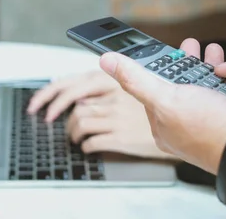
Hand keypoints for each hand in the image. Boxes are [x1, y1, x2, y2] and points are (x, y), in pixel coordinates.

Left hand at [27, 38, 225, 158]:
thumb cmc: (208, 130)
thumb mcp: (166, 98)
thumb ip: (136, 79)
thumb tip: (107, 62)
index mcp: (164, 125)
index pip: (155, 91)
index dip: (160, 67)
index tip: (166, 50)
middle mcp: (186, 128)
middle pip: (182, 87)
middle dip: (187, 63)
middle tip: (191, 45)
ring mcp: (210, 125)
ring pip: (206, 89)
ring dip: (209, 67)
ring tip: (213, 52)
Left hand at [27, 70, 169, 157]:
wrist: (187, 125)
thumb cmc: (167, 106)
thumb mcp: (142, 84)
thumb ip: (115, 81)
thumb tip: (90, 84)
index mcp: (117, 79)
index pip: (74, 82)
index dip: (51, 91)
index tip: (39, 101)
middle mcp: (115, 95)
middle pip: (72, 100)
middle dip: (52, 109)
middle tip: (46, 117)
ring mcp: (117, 116)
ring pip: (79, 121)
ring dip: (72, 131)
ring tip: (74, 134)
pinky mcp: (122, 136)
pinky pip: (92, 142)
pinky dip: (86, 145)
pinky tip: (89, 145)